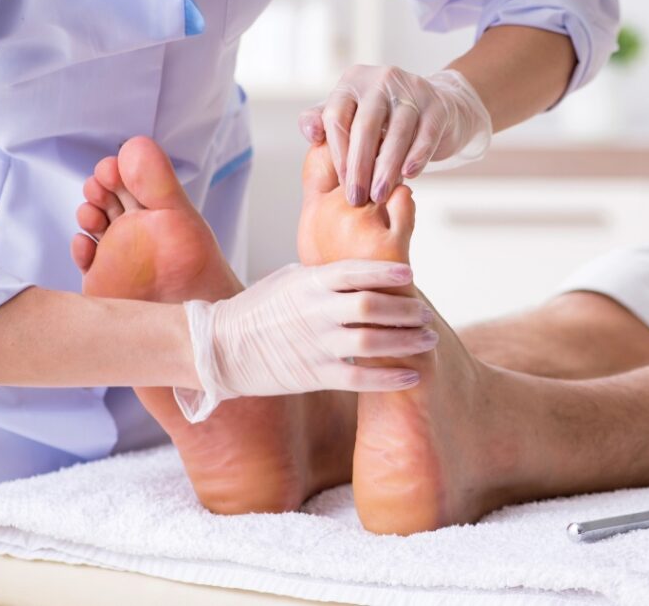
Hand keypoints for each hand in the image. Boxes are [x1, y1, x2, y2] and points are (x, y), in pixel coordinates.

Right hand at [176, 260, 435, 421]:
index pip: (356, 272)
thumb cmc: (258, 309)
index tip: (411, 276)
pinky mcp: (314, 375)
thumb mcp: (288, 279)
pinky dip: (390, 378)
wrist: (221, 348)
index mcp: (309, 283)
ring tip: (428, 340)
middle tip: (426, 315)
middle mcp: (315, 311)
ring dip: (406, 342)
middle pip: (373, 307)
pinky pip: (360, 377)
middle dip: (406, 311)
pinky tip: (412, 376)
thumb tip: (363, 270)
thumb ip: (324, 275)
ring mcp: (316, 344)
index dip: (387, 273)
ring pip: (373, 342)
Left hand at [299, 67, 492, 205]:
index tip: (341, 184)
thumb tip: (312, 134)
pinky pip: (426, 134)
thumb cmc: (384, 118)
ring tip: (380, 195)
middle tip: (357, 198)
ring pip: (397, 132)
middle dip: (359, 167)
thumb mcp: (351, 113)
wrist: (435, 106)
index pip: (337, 117)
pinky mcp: (437, 105)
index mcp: (353, 81)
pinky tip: (409, 175)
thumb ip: (323, 122)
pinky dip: (417, 156)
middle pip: (365, 126)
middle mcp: (380, 79)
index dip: (338, 154)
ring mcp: (411, 89)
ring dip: (386, 168)